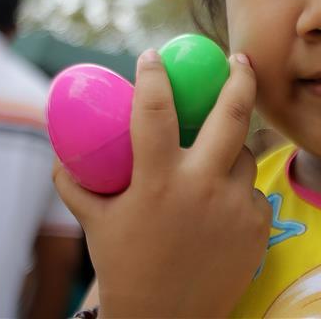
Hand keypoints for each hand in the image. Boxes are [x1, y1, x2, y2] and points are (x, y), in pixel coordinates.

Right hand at [54, 50, 270, 317]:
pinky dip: (236, 189)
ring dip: (232, 148)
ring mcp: (235, 205)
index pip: (154, 109)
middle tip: (238, 59)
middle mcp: (201, 187)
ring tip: (211, 165)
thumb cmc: (126, 265)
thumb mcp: (95, 222)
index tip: (153, 55)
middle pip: (233, 112)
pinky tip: (219, 208)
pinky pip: (251, 189)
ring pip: (245, 153)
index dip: (153, 75)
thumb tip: (62, 147)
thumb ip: (76, 182)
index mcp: (156, 181)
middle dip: (239, 77)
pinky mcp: (258, 223)